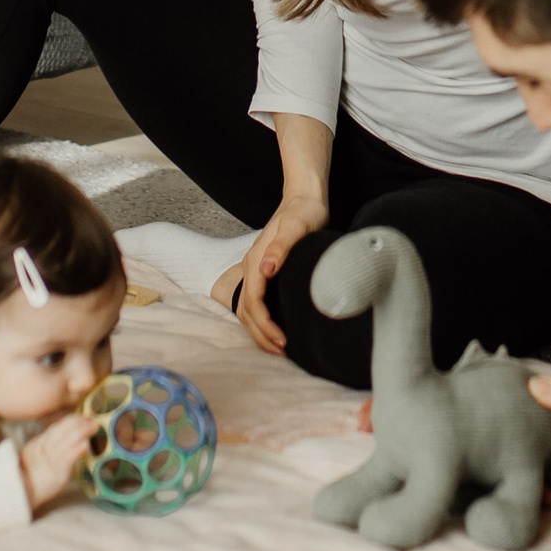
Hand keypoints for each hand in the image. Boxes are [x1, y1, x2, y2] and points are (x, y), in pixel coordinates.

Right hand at [19, 410, 94, 510]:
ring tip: (93, 427)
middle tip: (92, 420)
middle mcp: (44, 449)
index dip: (71, 420)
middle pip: (63, 431)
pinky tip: (86, 444)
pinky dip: (77, 450)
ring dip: (82, 432)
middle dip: (79, 423)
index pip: (57, 427)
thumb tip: (64, 440)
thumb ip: (48, 447)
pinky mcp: (57, 473)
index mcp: (38, 444)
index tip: (83, 417)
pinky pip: (68, 458)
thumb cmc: (30, 479)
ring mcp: (50, 460)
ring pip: (67, 441)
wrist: (21, 494)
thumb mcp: (35, 457)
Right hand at [215, 194, 323, 355]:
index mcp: (257, 260)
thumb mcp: (297, 226)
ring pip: (248, 308)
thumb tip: (265, 270)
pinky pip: (256, 301)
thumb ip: (281, 247)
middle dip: (261, 335)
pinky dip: (262, 320)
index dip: (265, 325)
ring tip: (278, 347)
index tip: (282, 341)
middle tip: (282, 353)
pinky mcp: (265, 271)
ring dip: (259, 330)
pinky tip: (276, 327)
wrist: (303, 197)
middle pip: (246, 310)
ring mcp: (257, 269)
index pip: (253, 301)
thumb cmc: (304, 211)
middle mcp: (252, 266)